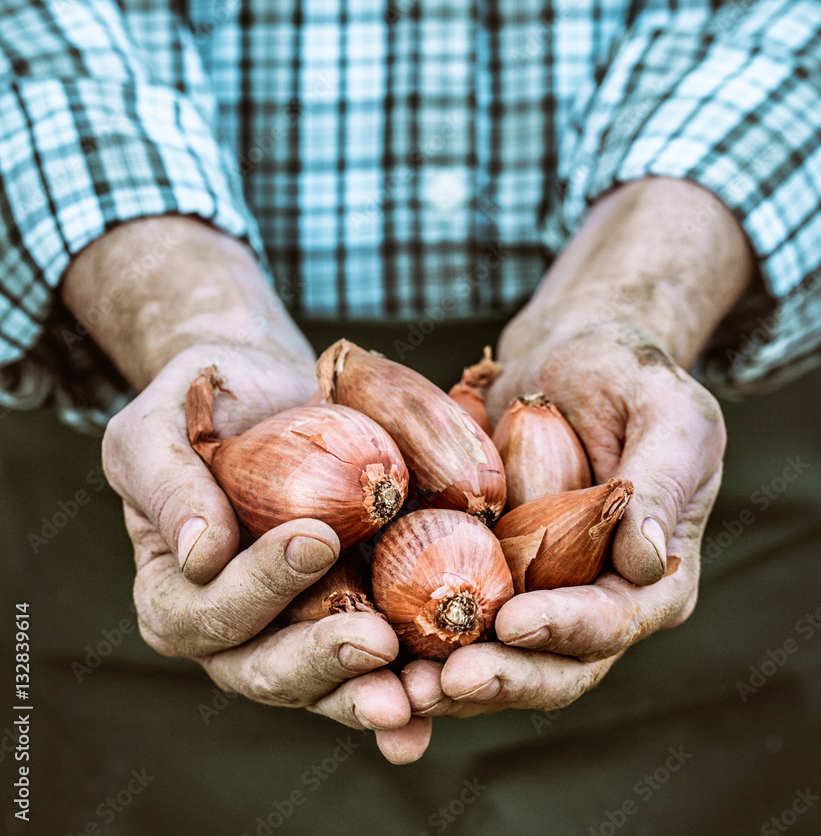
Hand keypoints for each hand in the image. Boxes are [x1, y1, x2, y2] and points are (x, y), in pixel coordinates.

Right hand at [103, 342, 428, 758]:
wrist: (273, 388)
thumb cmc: (204, 401)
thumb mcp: (159, 426)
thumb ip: (166, 485)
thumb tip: (199, 554)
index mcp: (175, 594)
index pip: (207, 611)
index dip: (258, 587)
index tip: (316, 539)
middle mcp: (233, 630)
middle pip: (268, 670)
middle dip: (323, 661)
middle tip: (377, 643)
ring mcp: (296, 631)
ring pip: (328, 685)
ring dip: (374, 694)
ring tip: (420, 692)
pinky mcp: (353, 616)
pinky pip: (378, 663)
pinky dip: (409, 679)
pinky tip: (442, 687)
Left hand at [402, 321, 724, 717]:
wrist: (563, 357)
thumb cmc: (627, 374)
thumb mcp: (669, 413)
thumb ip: (663, 482)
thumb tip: (647, 564)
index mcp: (653, 577)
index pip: (615, 620)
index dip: (567, 629)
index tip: (513, 624)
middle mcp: (594, 600)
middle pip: (555, 665)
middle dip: (503, 678)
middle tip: (446, 683)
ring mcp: (534, 592)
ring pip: (497, 659)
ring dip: (452, 683)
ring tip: (401, 690)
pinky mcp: (483, 573)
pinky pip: (452, 617)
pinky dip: (417, 643)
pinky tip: (373, 645)